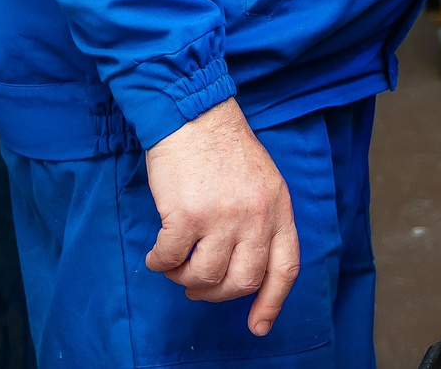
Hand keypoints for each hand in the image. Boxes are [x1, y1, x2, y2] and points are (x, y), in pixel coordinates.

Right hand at [143, 99, 299, 334]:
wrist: (192, 113)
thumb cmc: (223, 147)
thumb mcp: (261, 181)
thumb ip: (261, 219)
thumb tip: (247, 264)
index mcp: (278, 208)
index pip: (284, 268)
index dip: (271, 302)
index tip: (257, 326)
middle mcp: (255, 216)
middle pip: (242, 281)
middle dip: (217, 293)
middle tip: (198, 287)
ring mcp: (222, 217)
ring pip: (205, 276)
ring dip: (185, 279)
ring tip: (175, 266)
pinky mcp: (187, 214)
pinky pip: (171, 258)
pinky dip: (160, 263)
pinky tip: (156, 254)